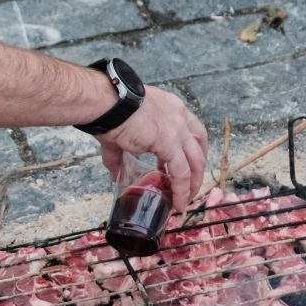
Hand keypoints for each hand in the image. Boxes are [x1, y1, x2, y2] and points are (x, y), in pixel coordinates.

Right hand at [96, 86, 207, 209]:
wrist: (106, 102)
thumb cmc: (108, 110)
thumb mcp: (120, 132)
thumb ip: (119, 156)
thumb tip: (115, 174)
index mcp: (170, 107)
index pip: (191, 128)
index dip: (192, 148)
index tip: (186, 162)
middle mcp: (179, 116)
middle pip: (199, 145)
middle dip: (198, 168)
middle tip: (191, 185)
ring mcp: (177, 129)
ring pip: (196, 161)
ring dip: (194, 183)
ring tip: (186, 200)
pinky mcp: (170, 144)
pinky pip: (182, 172)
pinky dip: (182, 190)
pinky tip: (178, 203)